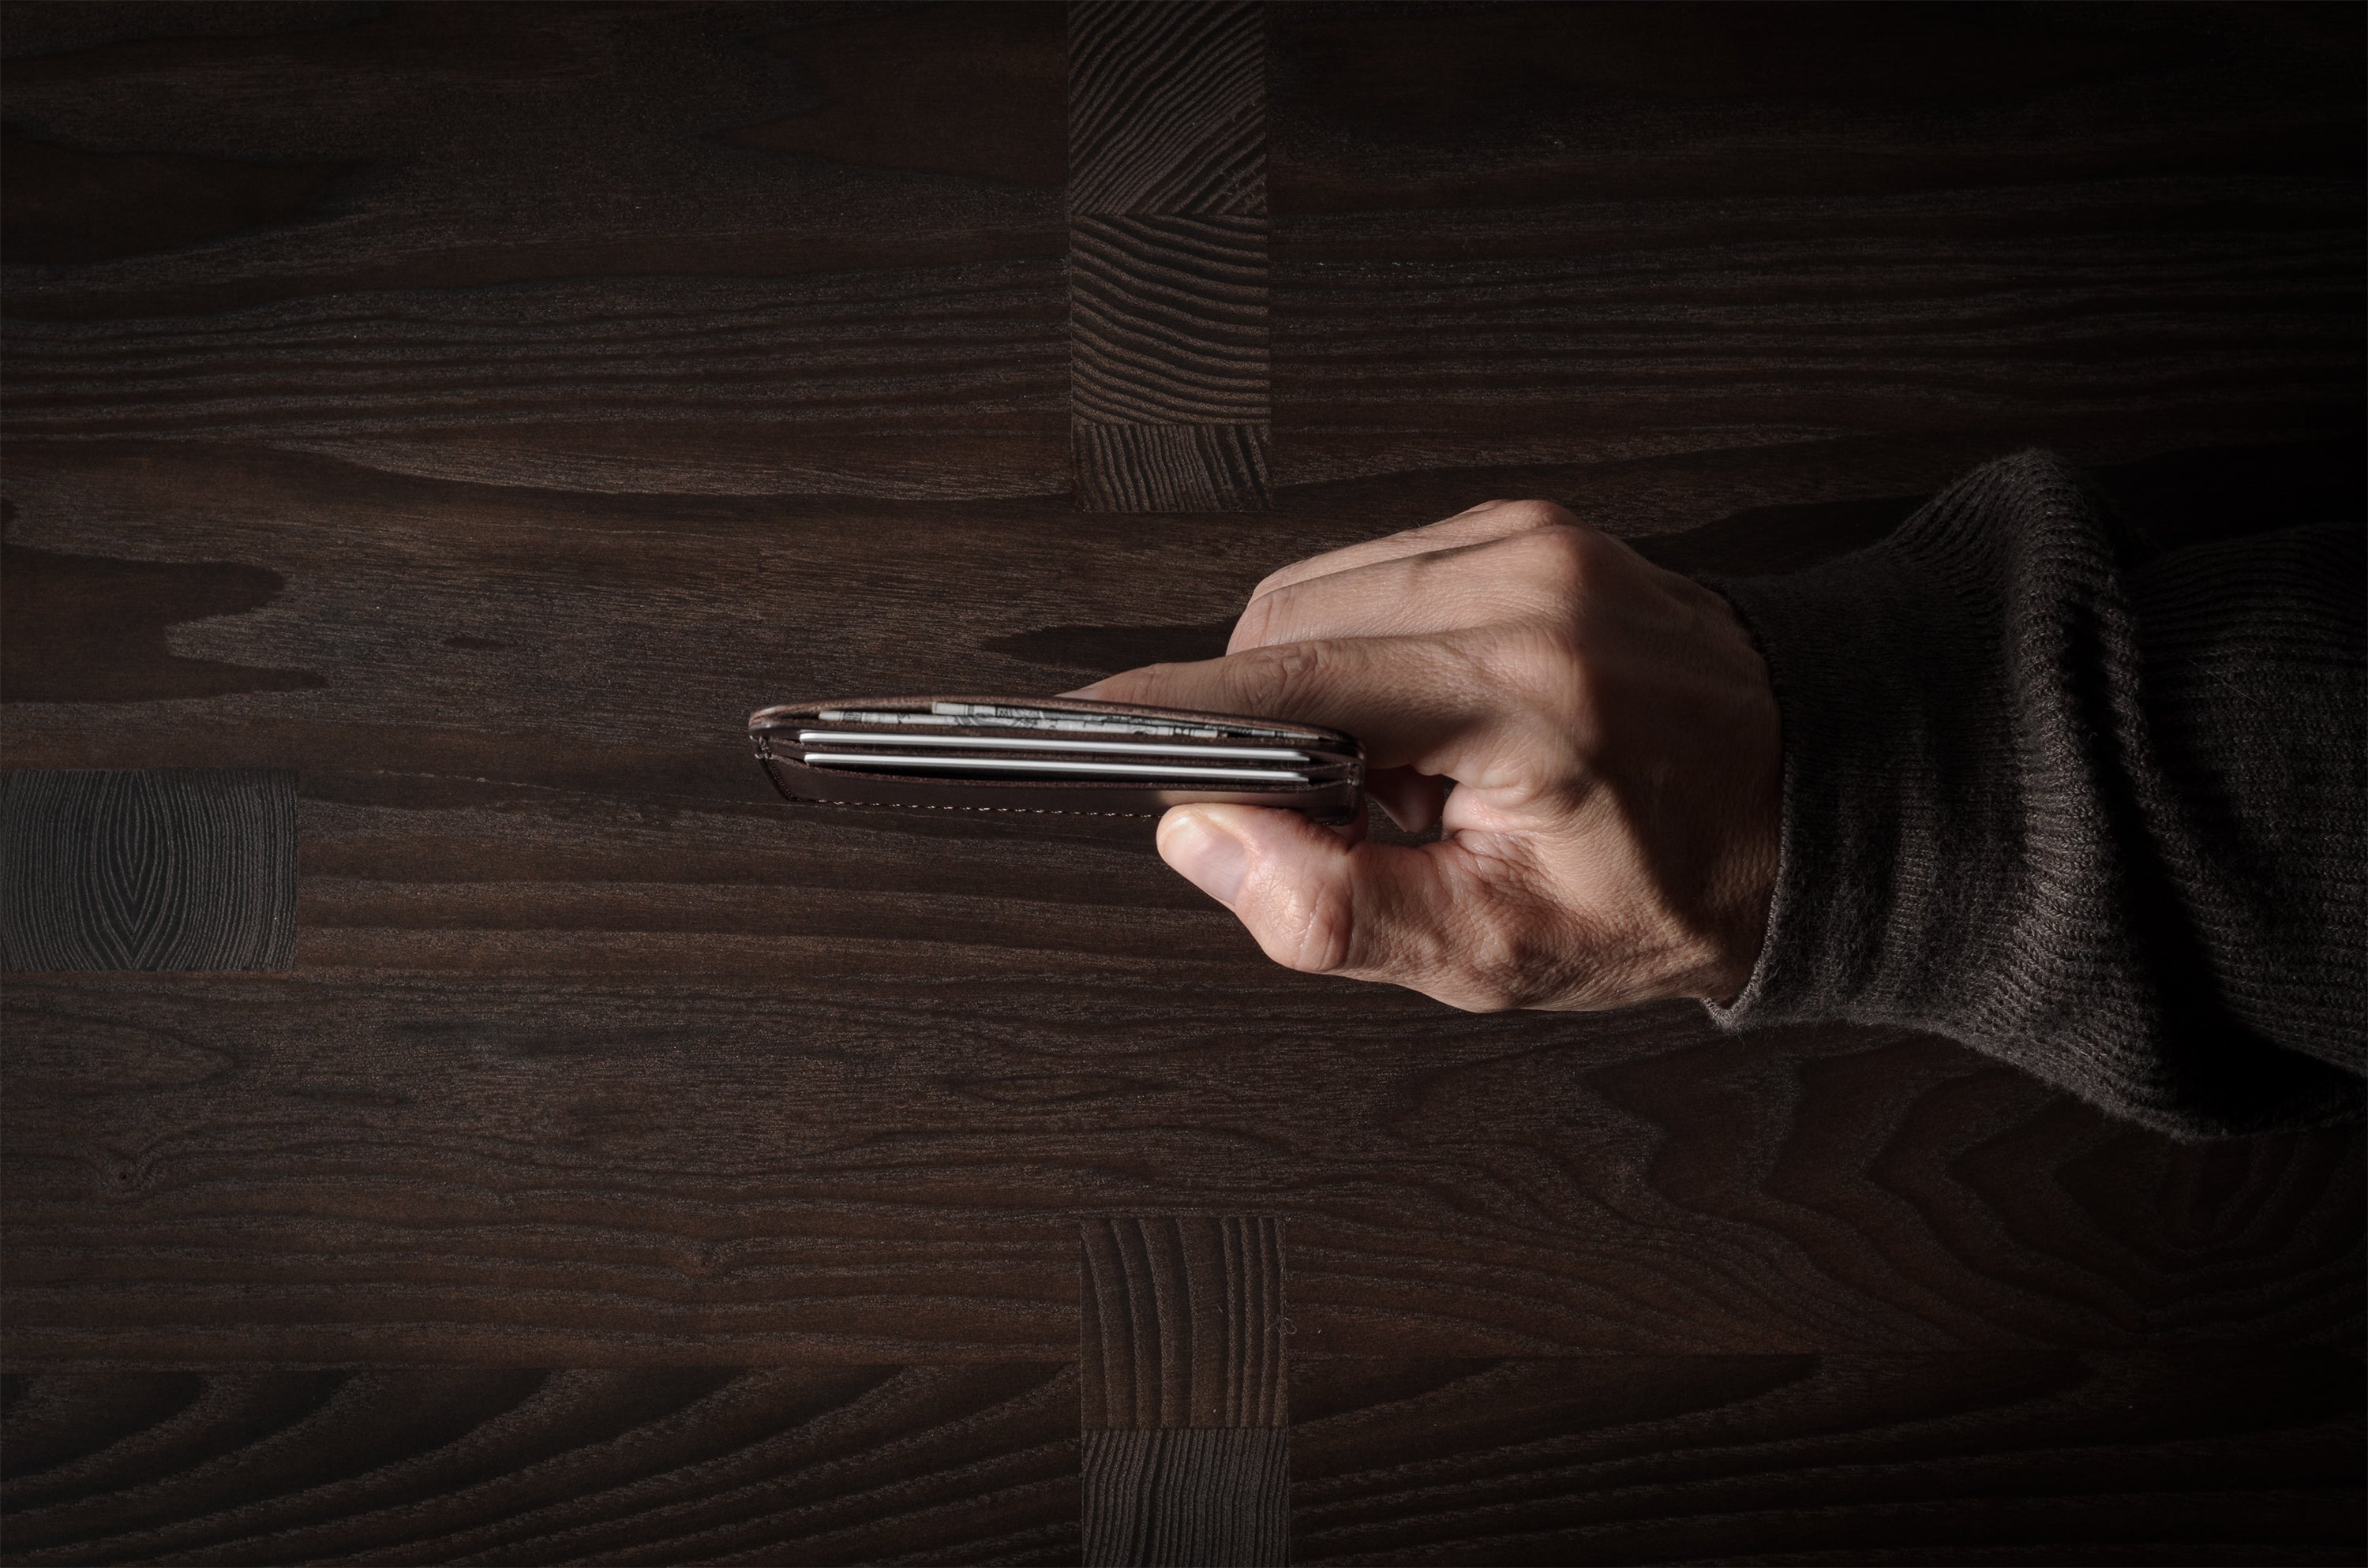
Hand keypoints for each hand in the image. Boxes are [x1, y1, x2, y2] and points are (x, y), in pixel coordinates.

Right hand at [1067, 500, 1782, 1009]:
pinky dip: (1366, 656)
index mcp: (1527, 688)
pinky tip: (1434, 727)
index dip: (1169, 708)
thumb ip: (1338, 909)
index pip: (1293, 677)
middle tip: (1352, 822)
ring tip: (1410, 780)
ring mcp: (1531, 537)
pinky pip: (1377, 576)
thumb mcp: (1505, 950)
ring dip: (1318, 693)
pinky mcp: (1527, 525)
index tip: (1074, 724)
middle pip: (1285, 624)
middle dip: (1267, 730)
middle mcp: (1526, 580)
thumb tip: (1203, 836)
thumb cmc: (1676, 887)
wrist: (1813, 799)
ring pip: (1320, 594)